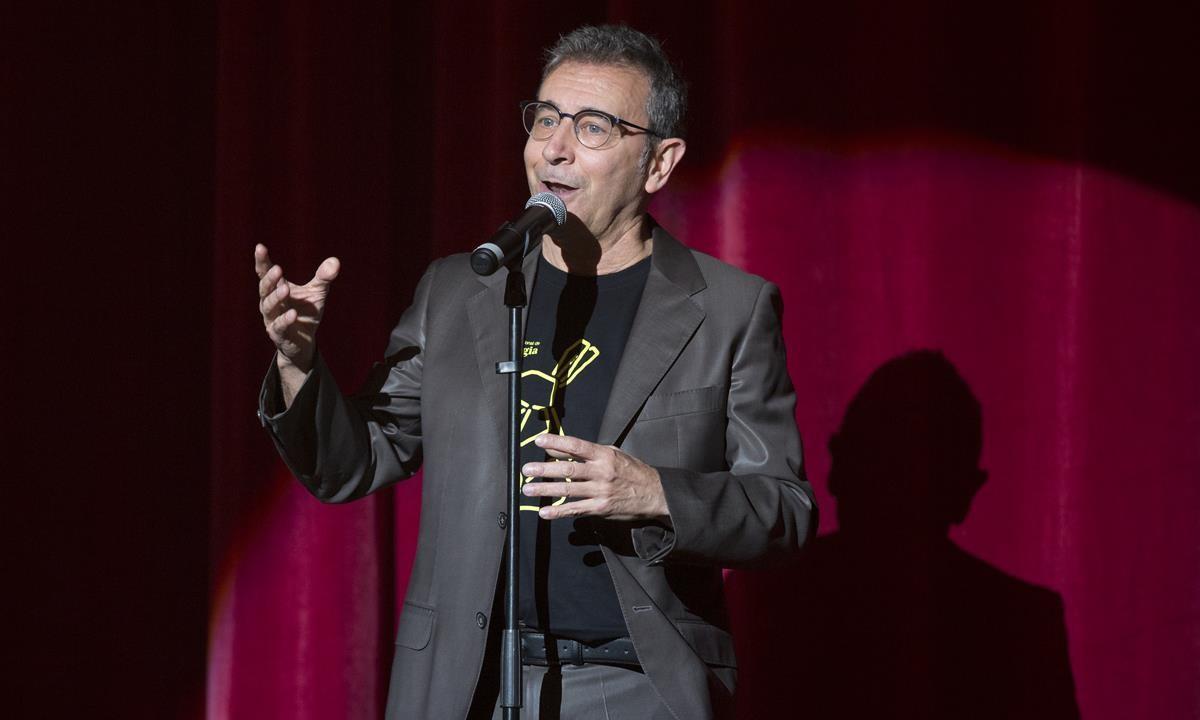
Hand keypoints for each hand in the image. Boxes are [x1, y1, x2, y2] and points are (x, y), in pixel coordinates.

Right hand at [254, 244, 339, 372]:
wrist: (304, 341)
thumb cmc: (306, 312)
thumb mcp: (317, 293)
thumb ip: (324, 277)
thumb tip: (335, 261)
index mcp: (276, 288)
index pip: (265, 272)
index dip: (262, 260)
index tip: (260, 246)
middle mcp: (270, 302)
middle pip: (265, 288)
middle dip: (270, 279)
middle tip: (278, 269)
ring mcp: (272, 318)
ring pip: (269, 307)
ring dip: (276, 298)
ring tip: (286, 289)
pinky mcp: (278, 334)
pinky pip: (279, 327)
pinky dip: (285, 320)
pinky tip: (293, 314)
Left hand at [521, 434, 669, 520]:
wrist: (654, 493)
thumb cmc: (631, 471)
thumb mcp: (611, 454)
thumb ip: (584, 452)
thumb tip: (556, 449)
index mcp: (604, 455)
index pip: (576, 446)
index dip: (556, 442)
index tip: (539, 441)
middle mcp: (602, 473)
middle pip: (569, 470)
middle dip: (545, 470)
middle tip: (527, 470)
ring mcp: (601, 492)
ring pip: (568, 490)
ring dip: (546, 490)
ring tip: (528, 490)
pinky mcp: (600, 509)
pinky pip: (576, 510)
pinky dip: (559, 512)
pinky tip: (545, 512)